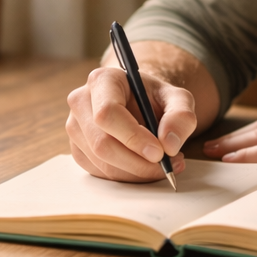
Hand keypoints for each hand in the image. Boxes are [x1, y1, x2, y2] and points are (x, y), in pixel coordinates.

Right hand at [66, 66, 195, 182]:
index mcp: (102, 80)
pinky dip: (127, 176)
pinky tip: (145, 167)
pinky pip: (101, 173)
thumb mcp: (178, 98)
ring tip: (164, 165)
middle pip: (102, 143)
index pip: (107, 113)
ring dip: (136, 172)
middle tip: (168, 165)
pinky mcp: (78, 150)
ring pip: (102, 163)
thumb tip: (170, 144)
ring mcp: (76, 128)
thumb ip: (181, 116)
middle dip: (138, 162)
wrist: (140, 102)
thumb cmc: (155, 97)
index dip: (133, 137)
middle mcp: (81, 102)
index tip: (159, 152)